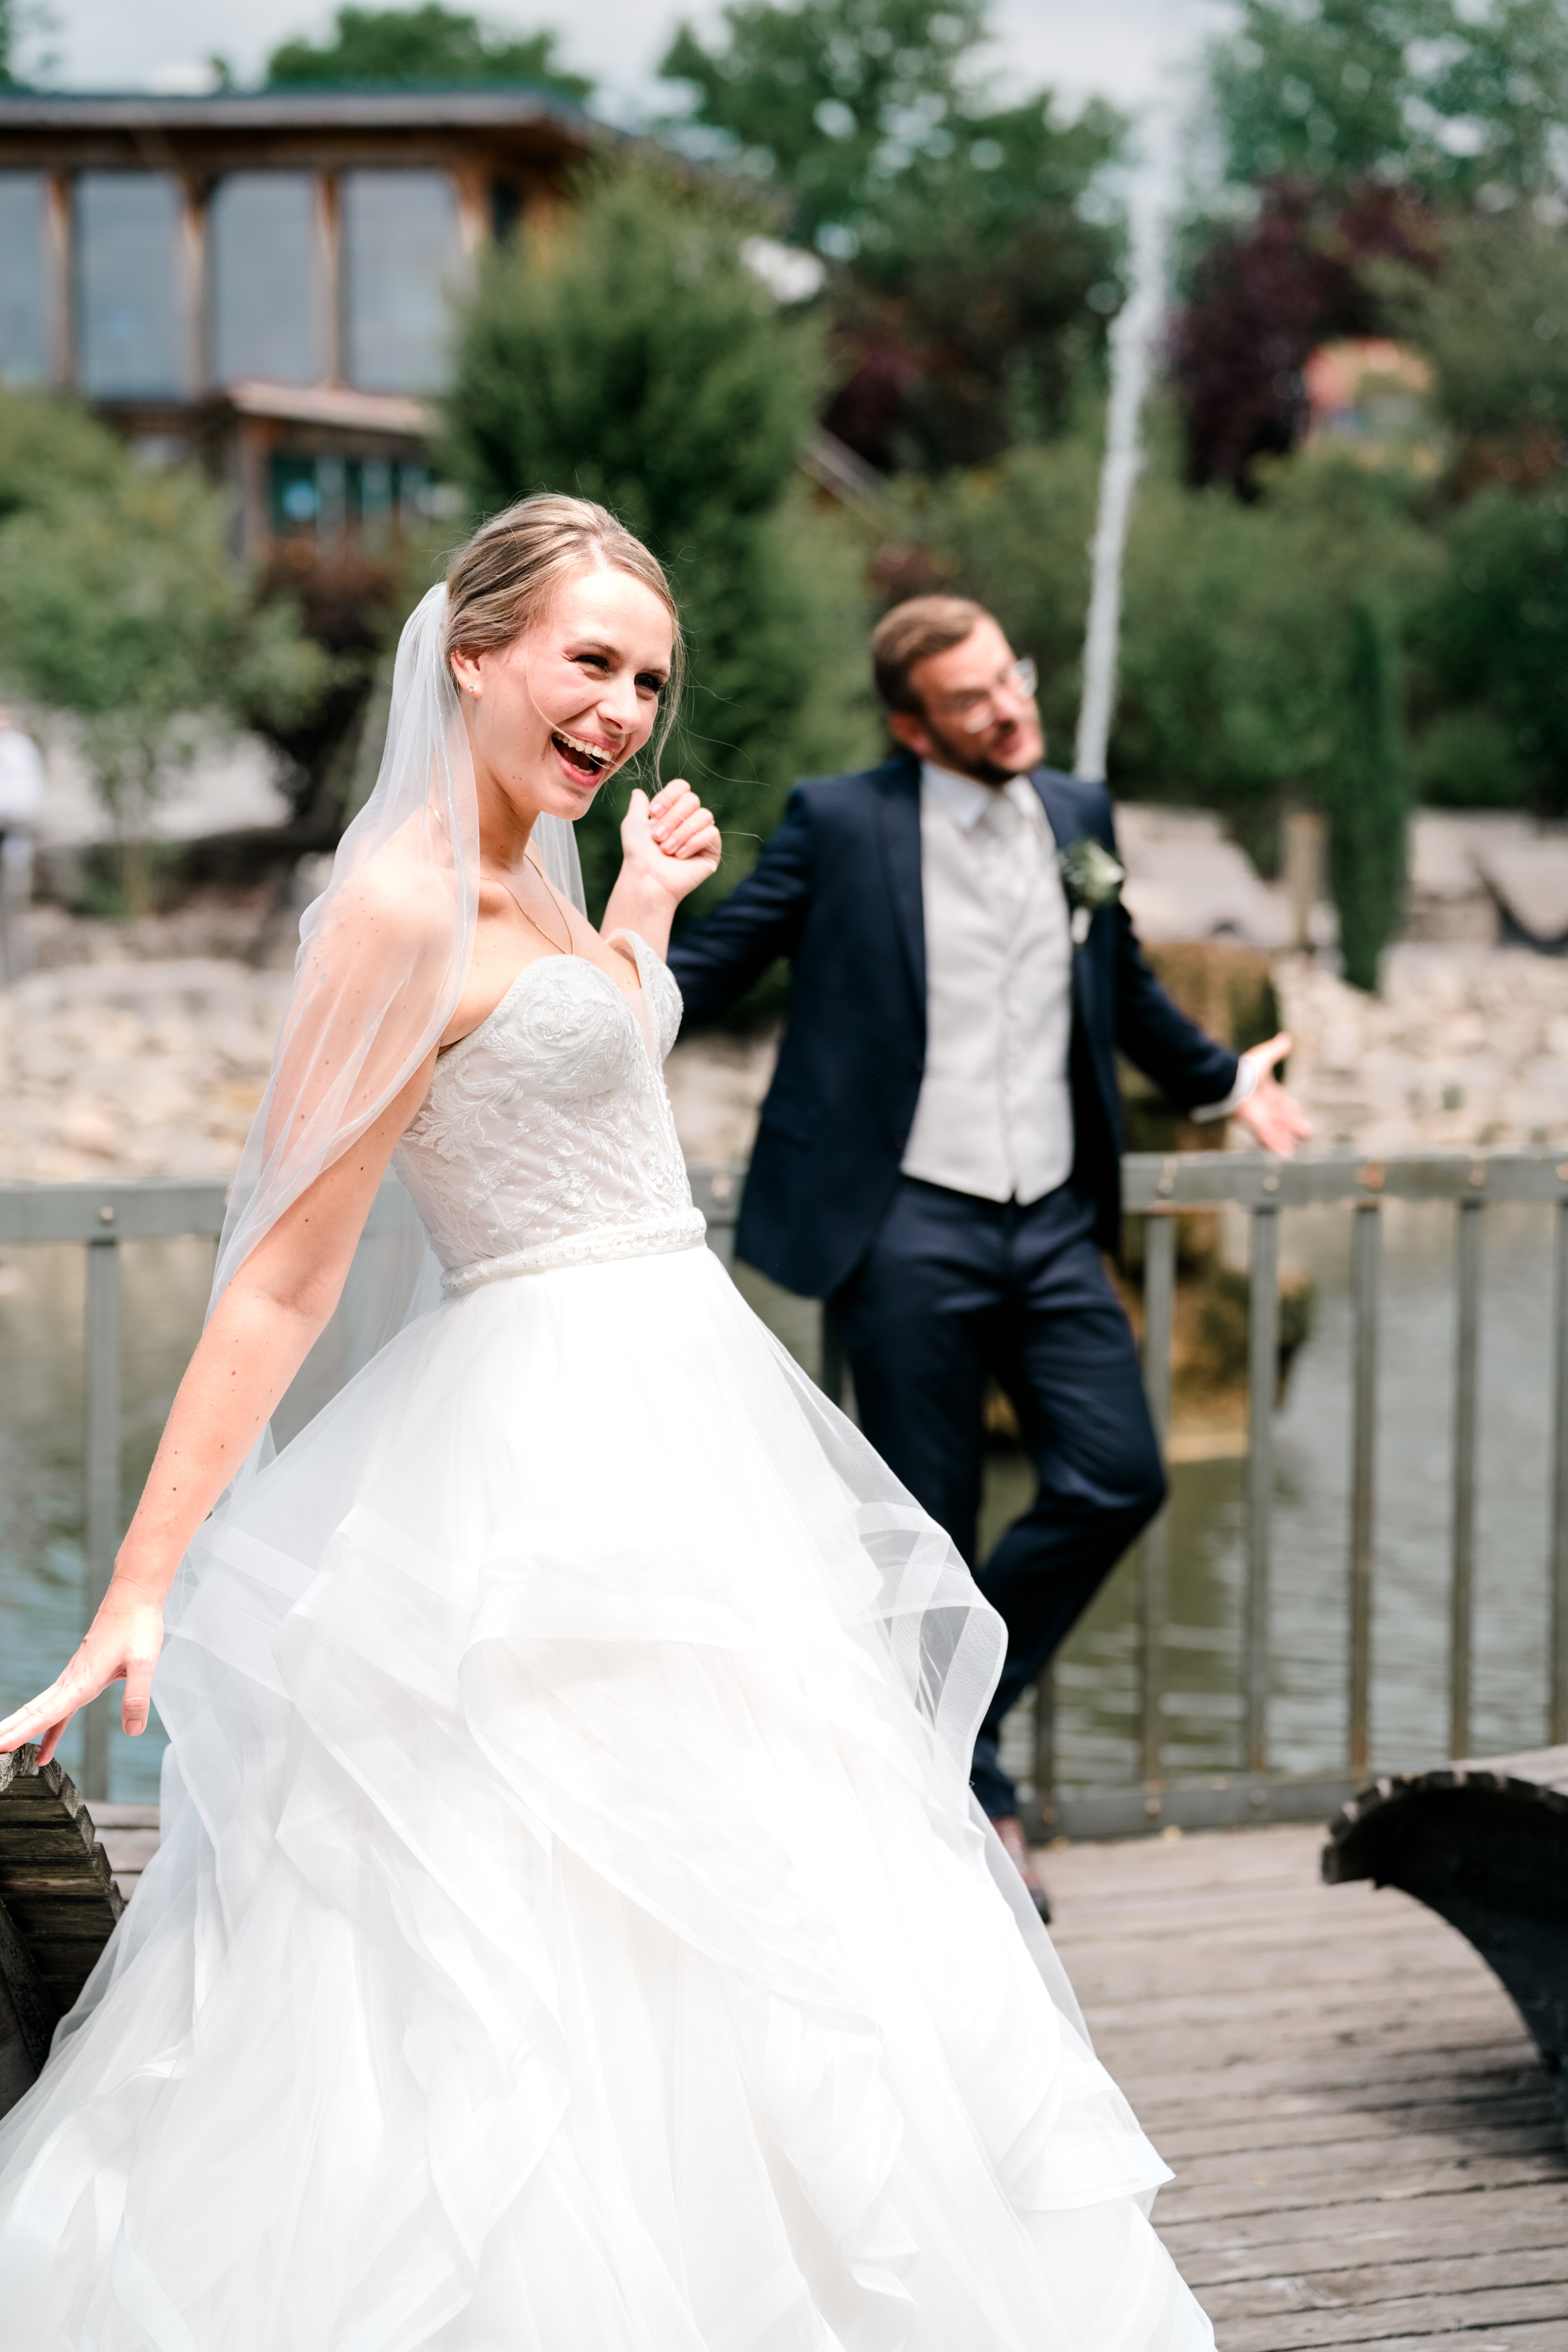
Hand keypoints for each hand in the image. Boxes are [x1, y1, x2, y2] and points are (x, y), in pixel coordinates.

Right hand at [0, 1577, 163, 1766]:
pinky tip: (46, 1745)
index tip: (1, 1746)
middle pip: (34, 1712)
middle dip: (10, 1731)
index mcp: (83, 1680)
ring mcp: (74, 1678)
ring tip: (3, 1748)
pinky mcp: (81, 1676)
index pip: (47, 1714)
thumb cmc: (137, 1626)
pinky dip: (48, 1727)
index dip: (24, 1732)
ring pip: (41, 1709)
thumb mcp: (145, 1662)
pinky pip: (58, 1707)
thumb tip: (133, 1730)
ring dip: (21, 1728)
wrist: (133, 1599)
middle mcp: (72, 1680)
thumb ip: (137, 1696)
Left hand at [621, 782, 720, 906]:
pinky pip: (712, 833)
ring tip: (667, 850)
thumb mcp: (633, 824)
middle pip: (692, 799)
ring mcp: (702, 836)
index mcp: (672, 813)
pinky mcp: (712, 851)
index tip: (653, 812)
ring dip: (681, 832)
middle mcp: (688, 822)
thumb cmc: (638, 854)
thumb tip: (638, 792)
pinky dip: (693, 843)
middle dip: (672, 818)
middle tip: (657, 838)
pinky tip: (680, 856)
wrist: (646, 878)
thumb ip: (638, 806)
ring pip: (704, 816)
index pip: (682, 788)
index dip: (669, 796)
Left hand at [1232, 1032, 1312, 1156]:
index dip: (1290, 1108)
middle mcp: (1264, 1106)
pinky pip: (1269, 1138)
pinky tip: (1286, 1154)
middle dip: (1294, 1127)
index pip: (1282, 1102)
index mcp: (1266, 1092)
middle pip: (1283, 1119)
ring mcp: (1260, 1117)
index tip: (1299, 1112)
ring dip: (1286, 1140)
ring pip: (1277, 1131)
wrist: (1230, 1083)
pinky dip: (1277, 1146)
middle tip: (1307, 1134)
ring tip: (1295, 1149)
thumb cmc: (1245, 1071)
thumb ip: (1276, 1050)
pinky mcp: (1256, 1125)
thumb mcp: (1264, 1058)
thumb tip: (1286, 1038)